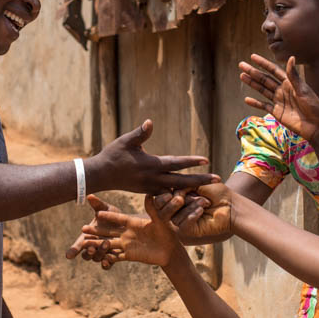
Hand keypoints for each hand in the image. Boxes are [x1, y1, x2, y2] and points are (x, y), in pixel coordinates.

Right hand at [65, 194, 122, 261]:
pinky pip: (107, 265)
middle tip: (91, 246)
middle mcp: (93, 247)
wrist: (126, 224)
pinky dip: (106, 264)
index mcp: (87, 237)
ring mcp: (102, 254)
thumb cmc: (111, 215)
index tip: (68, 255)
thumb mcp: (105, 209)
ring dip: (99, 253)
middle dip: (88, 251)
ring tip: (105, 245)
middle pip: (87, 254)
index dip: (73, 250)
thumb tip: (90, 195)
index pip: (78, 246)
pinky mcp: (112, 258)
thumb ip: (97, 204)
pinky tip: (107, 262)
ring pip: (97, 258)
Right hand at [81, 195, 181, 265]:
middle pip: (108, 231)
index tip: (97, 214)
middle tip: (83, 229)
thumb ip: (153, 209)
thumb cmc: (167, 232)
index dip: (109, 217)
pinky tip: (99, 258)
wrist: (170, 250)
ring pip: (108, 244)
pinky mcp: (129, 255)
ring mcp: (127, 245)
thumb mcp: (160, 220)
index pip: (118, 218)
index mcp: (133, 223)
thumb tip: (149, 194)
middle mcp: (127, 233)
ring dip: (97, 244)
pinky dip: (107, 257)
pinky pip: (116, 257)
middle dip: (96, 230)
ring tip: (86, 243)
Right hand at [87, 119, 218, 194]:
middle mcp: (154, 179)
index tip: (206, 159)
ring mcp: (151, 188)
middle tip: (218, 179)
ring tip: (207, 191)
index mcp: (151, 165)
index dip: (192, 161)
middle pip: (182, 180)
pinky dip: (178, 195)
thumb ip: (140, 133)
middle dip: (200, 180)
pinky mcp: (147, 192)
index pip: (176, 163)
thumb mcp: (126, 141)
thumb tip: (150, 122)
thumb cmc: (112, 155)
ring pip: (176, 190)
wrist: (100, 176)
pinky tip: (188, 195)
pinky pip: (167, 195)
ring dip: (191, 190)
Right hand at [150, 183, 232, 242]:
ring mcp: (183, 222)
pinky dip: (191, 216)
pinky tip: (201, 210)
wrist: (231, 204)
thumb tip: (171, 196)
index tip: (169, 191)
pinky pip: (183, 225)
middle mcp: (177, 211)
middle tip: (181, 198)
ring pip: (174, 217)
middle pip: (162, 211)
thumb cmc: (216, 192)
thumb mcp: (197, 184)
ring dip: (189, 206)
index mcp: (176, 198)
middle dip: (171, 203)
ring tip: (204, 201)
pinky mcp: (191, 231)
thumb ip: (182, 187)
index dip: (162, 196)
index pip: (160, 199)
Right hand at [239, 54, 318, 140]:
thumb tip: (291, 57)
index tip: (252, 56)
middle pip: (265, 79)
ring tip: (242, 76)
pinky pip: (264, 106)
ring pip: (263, 90)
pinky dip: (255, 103)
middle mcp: (283, 90)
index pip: (273, 70)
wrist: (316, 127)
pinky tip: (247, 99)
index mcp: (290, 83)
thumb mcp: (304, 90)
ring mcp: (279, 101)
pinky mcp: (278, 113)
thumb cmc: (314, 107)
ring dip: (252, 84)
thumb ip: (294, 76)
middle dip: (253, 72)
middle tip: (241, 65)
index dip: (263, 63)